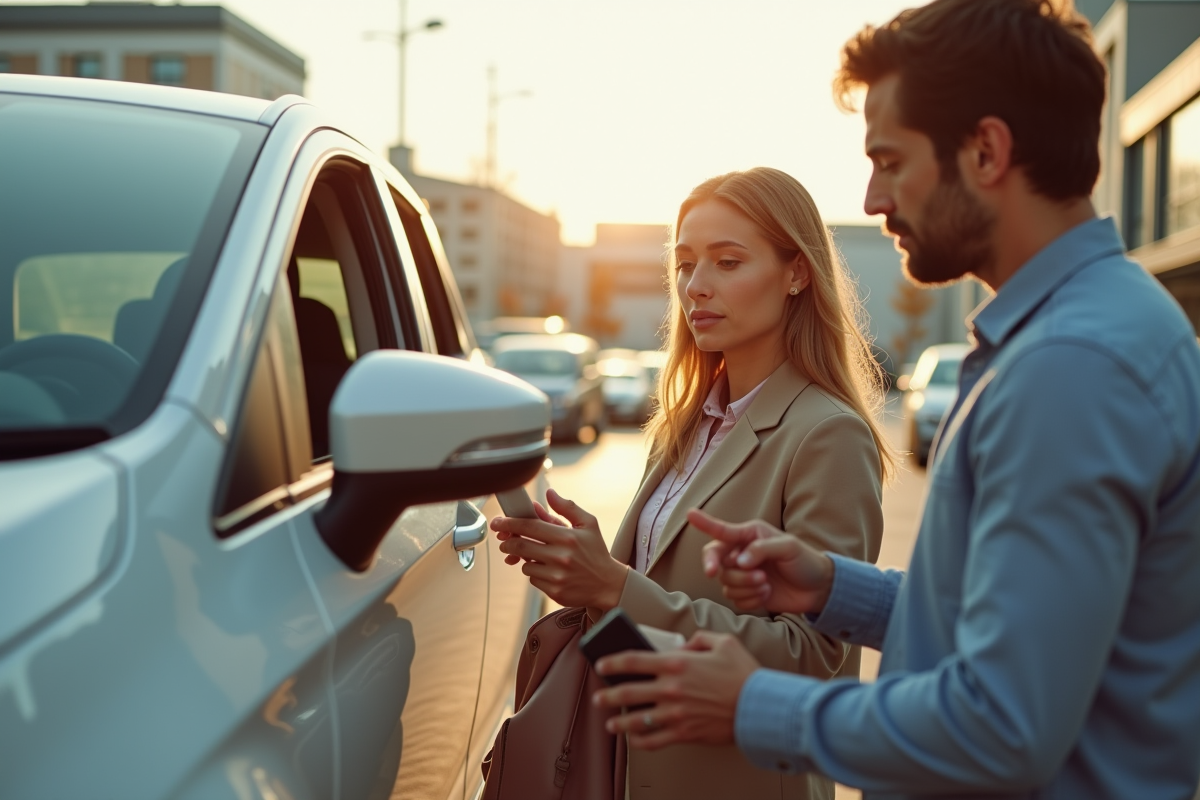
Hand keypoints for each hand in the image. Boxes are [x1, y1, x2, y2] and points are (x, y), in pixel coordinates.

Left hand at [491, 488, 628, 609]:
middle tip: (505, 539)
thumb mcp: (588, 524)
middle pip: (521, 546)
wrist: (608, 584)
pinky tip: (548, 570)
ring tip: (538, 556)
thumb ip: (567, 508)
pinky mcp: (554, 591)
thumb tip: (549, 493)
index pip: (530, 526)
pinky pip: (533, 579)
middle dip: (508, 541)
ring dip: (526, 559)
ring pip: (525, 564)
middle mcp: (561, 557)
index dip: (510, 523)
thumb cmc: (596, 552)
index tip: (498, 522)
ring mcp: (557, 576)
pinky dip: (536, 573)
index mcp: (568, 537)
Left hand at [591, 631, 759, 749]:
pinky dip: (640, 741)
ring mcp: (675, 713)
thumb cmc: (744, 674)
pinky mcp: (684, 732)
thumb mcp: (724, 642)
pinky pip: (654, 740)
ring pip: (636, 720)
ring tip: (610, 723)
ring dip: (618, 722)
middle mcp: (671, 689)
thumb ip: (700, 639)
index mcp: (677, 663)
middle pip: (627, 692)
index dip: (612, 662)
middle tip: (598, 698)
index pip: (633, 661)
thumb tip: (685, 647)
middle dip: (607, 695)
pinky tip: (634, 739)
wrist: (760, 707)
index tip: (601, 665)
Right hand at [691, 509, 833, 615]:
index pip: (722, 530)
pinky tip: (766, 594)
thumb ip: (762, 549)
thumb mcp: (789, 547)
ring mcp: (742, 574)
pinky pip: (735, 599)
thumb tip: (739, 560)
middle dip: (733, 572)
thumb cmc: (805, 560)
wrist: (817, 588)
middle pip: (717, 562)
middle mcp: (740, 553)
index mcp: (749, 535)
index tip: (690, 514)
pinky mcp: (746, 593)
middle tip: (758, 576)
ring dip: (746, 586)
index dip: (705, 523)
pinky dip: (750, 599)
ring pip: (725, 584)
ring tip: (766, 583)